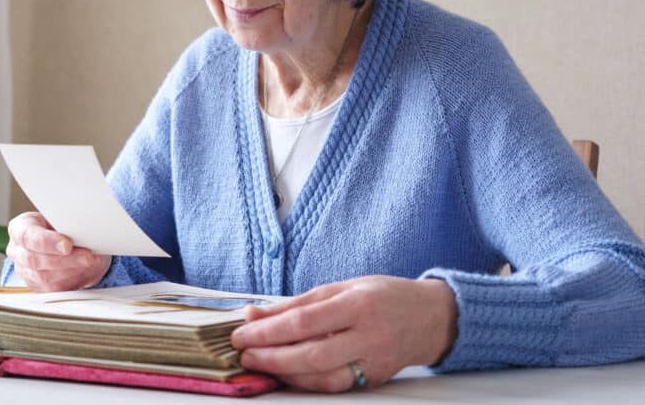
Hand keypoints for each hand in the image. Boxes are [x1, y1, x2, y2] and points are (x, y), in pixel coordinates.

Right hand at [5, 212, 110, 291]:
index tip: (67, 245)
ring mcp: (26, 272)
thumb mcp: (63, 219)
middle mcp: (18, 251)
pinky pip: (54, 289)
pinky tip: (85, 272)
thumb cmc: (60, 227)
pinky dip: (73, 281)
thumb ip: (69, 225)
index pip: (27, 236)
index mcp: (19, 229)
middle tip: (86, 257)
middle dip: (63, 260)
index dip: (48, 242)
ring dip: (71, 271)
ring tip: (89, 263)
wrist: (64, 242)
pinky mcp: (38, 287)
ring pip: (44, 277)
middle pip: (34, 260)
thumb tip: (86, 233)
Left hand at [230, 276, 457, 391]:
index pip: (304, 321)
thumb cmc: (383, 296)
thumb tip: (255, 313)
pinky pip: (335, 386)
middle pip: (311, 354)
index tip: (241, 332)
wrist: (431, 318)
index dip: (268, 330)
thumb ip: (297, 303)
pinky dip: (306, 383)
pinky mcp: (374, 380)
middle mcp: (367, 335)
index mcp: (357, 304)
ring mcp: (373, 362)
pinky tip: (286, 374)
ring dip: (285, 374)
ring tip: (259, 364)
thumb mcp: (341, 287)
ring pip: (323, 378)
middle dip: (271, 357)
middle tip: (244, 354)